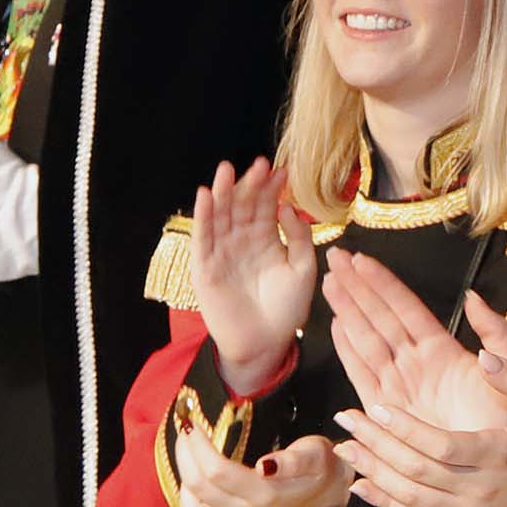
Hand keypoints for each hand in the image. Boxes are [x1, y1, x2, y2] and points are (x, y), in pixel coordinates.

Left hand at [171, 427, 351, 506]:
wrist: (322, 492)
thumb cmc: (318, 466)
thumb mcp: (315, 454)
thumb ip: (294, 460)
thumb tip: (265, 466)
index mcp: (266, 496)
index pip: (218, 472)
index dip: (198, 446)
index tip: (191, 421)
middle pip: (199, 486)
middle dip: (186, 453)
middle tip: (186, 428)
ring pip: (191, 505)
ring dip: (183, 474)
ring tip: (188, 449)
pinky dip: (187, 493)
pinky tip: (195, 472)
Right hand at [192, 158, 315, 395]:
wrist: (265, 342)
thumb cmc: (287, 308)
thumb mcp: (302, 268)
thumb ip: (298, 237)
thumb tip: (287, 206)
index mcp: (265, 240)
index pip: (266, 207)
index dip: (272, 189)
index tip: (282, 170)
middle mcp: (242, 242)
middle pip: (242, 206)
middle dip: (249, 184)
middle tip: (258, 163)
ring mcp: (222, 253)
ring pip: (221, 216)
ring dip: (224, 192)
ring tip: (228, 169)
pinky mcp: (204, 267)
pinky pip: (203, 237)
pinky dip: (204, 216)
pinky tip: (207, 195)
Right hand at [320, 248, 506, 433]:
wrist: (499, 465)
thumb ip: (495, 333)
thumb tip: (473, 297)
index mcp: (442, 350)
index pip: (406, 308)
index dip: (384, 283)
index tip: (361, 259)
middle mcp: (416, 363)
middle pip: (380, 317)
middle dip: (357, 288)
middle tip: (335, 257)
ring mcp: (400, 384)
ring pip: (367, 340)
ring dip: (348, 310)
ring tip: (330, 282)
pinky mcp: (387, 409)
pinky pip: (362, 374)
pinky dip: (348, 350)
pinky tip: (336, 325)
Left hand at [324, 256, 506, 506]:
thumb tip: (482, 356)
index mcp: (499, 455)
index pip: (444, 446)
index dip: (407, 428)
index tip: (378, 406)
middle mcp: (478, 489)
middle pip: (417, 470)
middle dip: (378, 444)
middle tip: (347, 419)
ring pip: (408, 495)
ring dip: (372, 470)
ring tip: (344, 445)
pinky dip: (381, 501)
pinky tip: (357, 483)